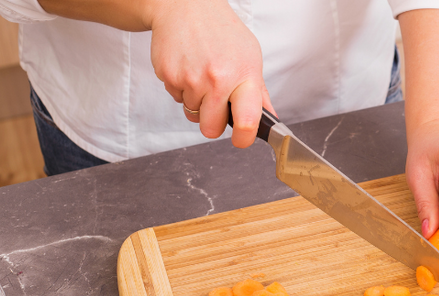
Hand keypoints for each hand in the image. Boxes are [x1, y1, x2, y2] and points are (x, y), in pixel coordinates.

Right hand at [149, 0, 274, 147]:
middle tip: (216, 105)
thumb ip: (259, 93)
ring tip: (201, 75)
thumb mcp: (250, 57)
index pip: (247, 120)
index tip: (242, 139)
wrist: (186, 7)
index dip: (244, 138)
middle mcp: (217, 79)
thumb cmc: (222, 31)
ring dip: (196, 101)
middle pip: (211, 129)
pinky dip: (181, 88)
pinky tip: (188, 67)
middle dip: (213, 123)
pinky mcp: (168, 75)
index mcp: (244, 76)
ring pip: (192, 114)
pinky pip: (176, 98)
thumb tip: (269, 119)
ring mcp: (190, 78)